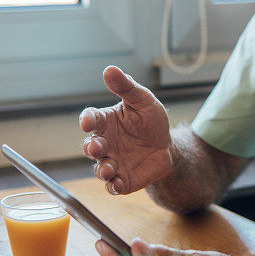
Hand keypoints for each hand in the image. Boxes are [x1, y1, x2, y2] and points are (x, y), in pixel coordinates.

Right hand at [80, 65, 172, 194]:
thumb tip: (110, 69)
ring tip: (109, 169)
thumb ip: (126, 87)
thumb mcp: (143, 100)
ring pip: (100, 168)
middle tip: (97, 146)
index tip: (88, 121)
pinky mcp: (122, 178)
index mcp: (106, 122)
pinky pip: (113, 186)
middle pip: (90, 147)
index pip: (91, 119)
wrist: (167, 145)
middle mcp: (104, 143)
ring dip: (102, 169)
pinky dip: (113, 186)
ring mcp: (112, 162)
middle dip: (91, 148)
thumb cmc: (150, 120)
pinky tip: (118, 184)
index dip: (87, 120)